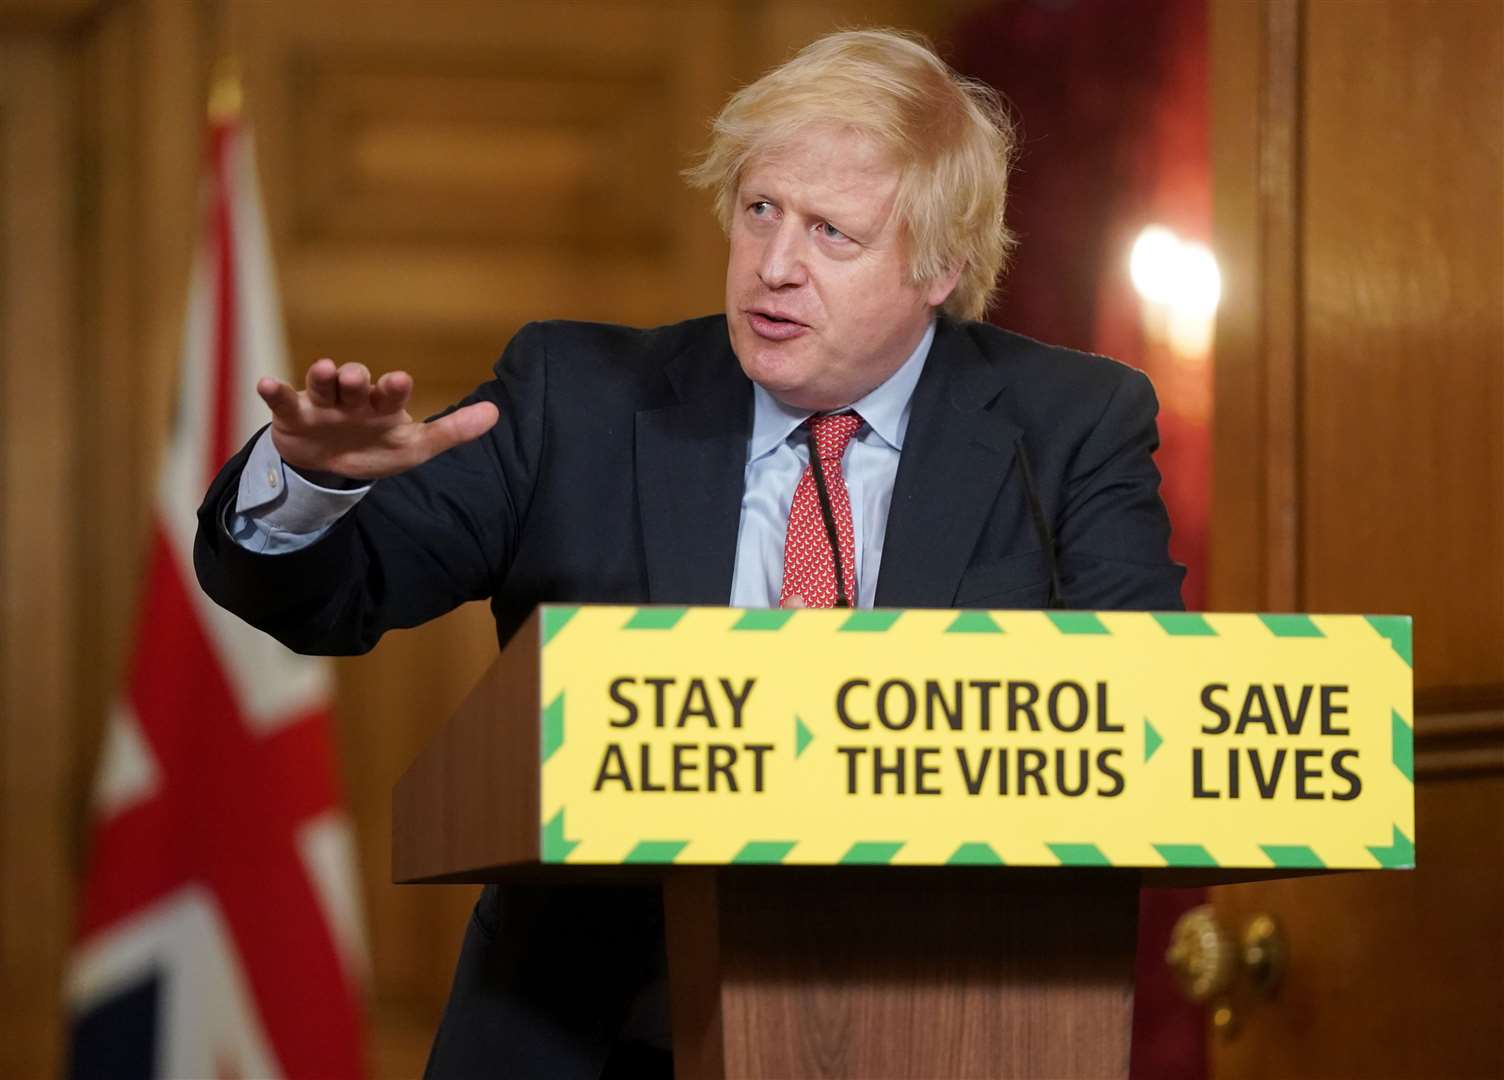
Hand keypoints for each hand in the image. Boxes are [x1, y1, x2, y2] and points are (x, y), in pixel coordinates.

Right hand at [256, 359, 499, 479]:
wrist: (331, 467)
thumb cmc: (377, 448)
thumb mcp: (415, 448)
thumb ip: (452, 432)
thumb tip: (496, 413)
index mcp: (383, 406)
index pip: (391, 393)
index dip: (394, 387)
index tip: (400, 380)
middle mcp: (353, 399)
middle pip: (354, 382)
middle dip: (355, 379)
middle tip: (357, 378)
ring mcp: (322, 404)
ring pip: (321, 384)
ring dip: (322, 376)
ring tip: (324, 370)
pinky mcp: (294, 415)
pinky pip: (283, 400)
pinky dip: (275, 391)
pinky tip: (265, 383)